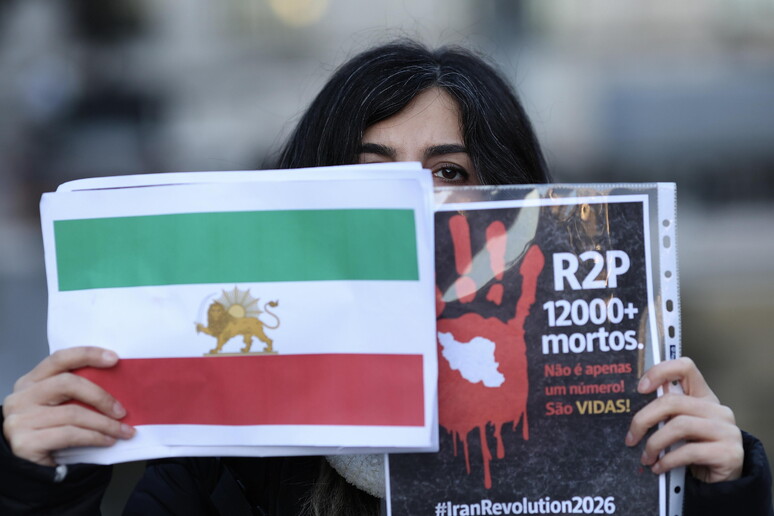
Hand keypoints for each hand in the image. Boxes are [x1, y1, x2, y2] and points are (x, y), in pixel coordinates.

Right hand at [2, 346, 134, 465]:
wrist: (30, 472)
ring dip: (105, 423)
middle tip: (122, 411)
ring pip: (73, 413)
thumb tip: (119, 385)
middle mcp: (21, 397)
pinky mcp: (25, 443)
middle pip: (67, 383)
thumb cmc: (50, 434)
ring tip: (124, 431)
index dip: (88, 355)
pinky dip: (95, 437)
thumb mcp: (59, 407)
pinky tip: (108, 440)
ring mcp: (19, 420)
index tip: (115, 359)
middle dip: (101, 396)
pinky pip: (70, 435)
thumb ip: (77, 393)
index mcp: (31, 382)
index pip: (60, 358)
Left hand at [626, 357, 743, 482]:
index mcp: (704, 396)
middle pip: (673, 401)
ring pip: (679, 426)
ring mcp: (727, 430)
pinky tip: (658, 467)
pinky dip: (667, 461)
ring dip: (654, 443)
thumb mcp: (680, 427)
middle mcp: (718, 409)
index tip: (640, 388)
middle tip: (631, 438)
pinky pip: (689, 452)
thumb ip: (666, 413)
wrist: (723, 481)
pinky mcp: (729, 453)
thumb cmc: (695, 449)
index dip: (660, 372)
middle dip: (644, 420)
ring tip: (645, 457)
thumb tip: (631, 410)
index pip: (685, 367)